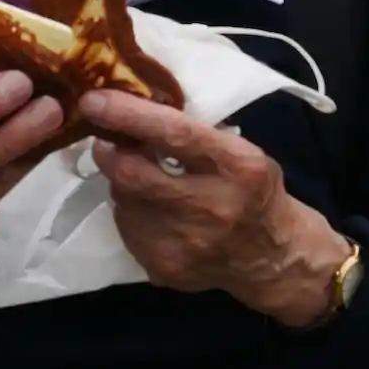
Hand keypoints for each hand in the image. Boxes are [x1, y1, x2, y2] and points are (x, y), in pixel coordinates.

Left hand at [80, 89, 350, 327]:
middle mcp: (211, 207)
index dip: (129, 116)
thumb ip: (194, 132)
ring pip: (123, 201)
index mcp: (237, 166)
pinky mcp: (165, 268)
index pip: (174, 135)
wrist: (274, 258)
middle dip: (108, 150)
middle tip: (105, 138)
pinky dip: (129, 211)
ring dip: (121, 182)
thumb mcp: (242, 150)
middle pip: (133, 174)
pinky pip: (126, 229)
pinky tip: (149, 208)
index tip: (95, 100)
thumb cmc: (255, 191)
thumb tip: (135, 106)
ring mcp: (185, 245)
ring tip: (138, 175)